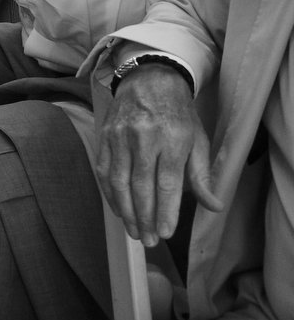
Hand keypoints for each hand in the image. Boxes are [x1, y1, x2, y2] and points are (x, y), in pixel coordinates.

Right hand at [93, 62, 221, 246]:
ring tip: (133, 231)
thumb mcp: (197, 139)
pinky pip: (104, 170)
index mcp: (171, 139)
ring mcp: (119, 136)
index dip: (165, 210)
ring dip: (125, 210)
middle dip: (144, 217)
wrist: (148, 78)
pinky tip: (118, 209)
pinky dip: (109, 193)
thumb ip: (202, 175)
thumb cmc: (178, 113)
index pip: (167, 183)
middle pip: (140, 186)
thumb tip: (214, 206)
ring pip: (118, 181)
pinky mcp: (104, 135)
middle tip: (148, 241)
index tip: (164, 233)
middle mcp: (143, 138)